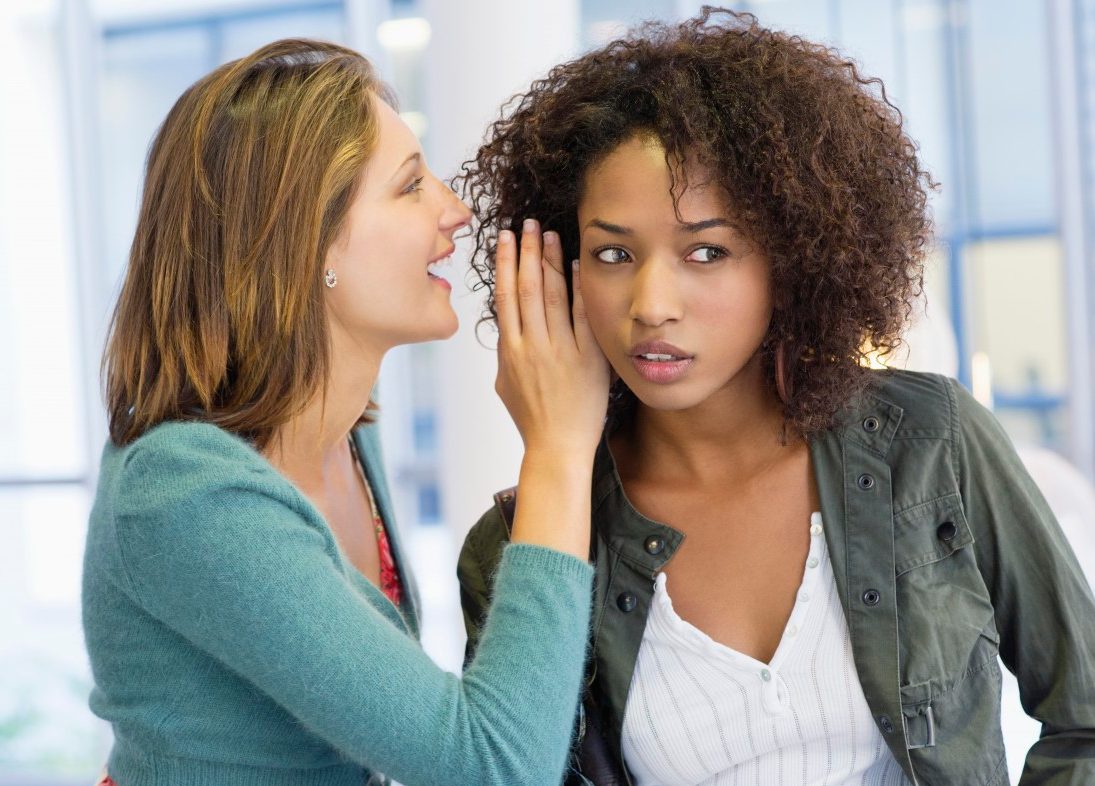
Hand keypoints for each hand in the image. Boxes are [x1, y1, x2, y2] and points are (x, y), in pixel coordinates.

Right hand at [494, 219, 609, 457]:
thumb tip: (506, 330)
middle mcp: (531, 346)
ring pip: (551, 296)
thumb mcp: (505, 385)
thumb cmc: (532, 420)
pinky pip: (581, 316)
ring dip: (550, 261)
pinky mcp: (586, 360)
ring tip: (548, 235)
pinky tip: (577, 266)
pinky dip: (578, 289)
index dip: (506, 263)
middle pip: (527, 288)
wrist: (557, 448)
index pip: (505, 296)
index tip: (506, 238)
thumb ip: (505, 354)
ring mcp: (559, 352)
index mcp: (509, 351)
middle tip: (528, 223)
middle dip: (527, 251)